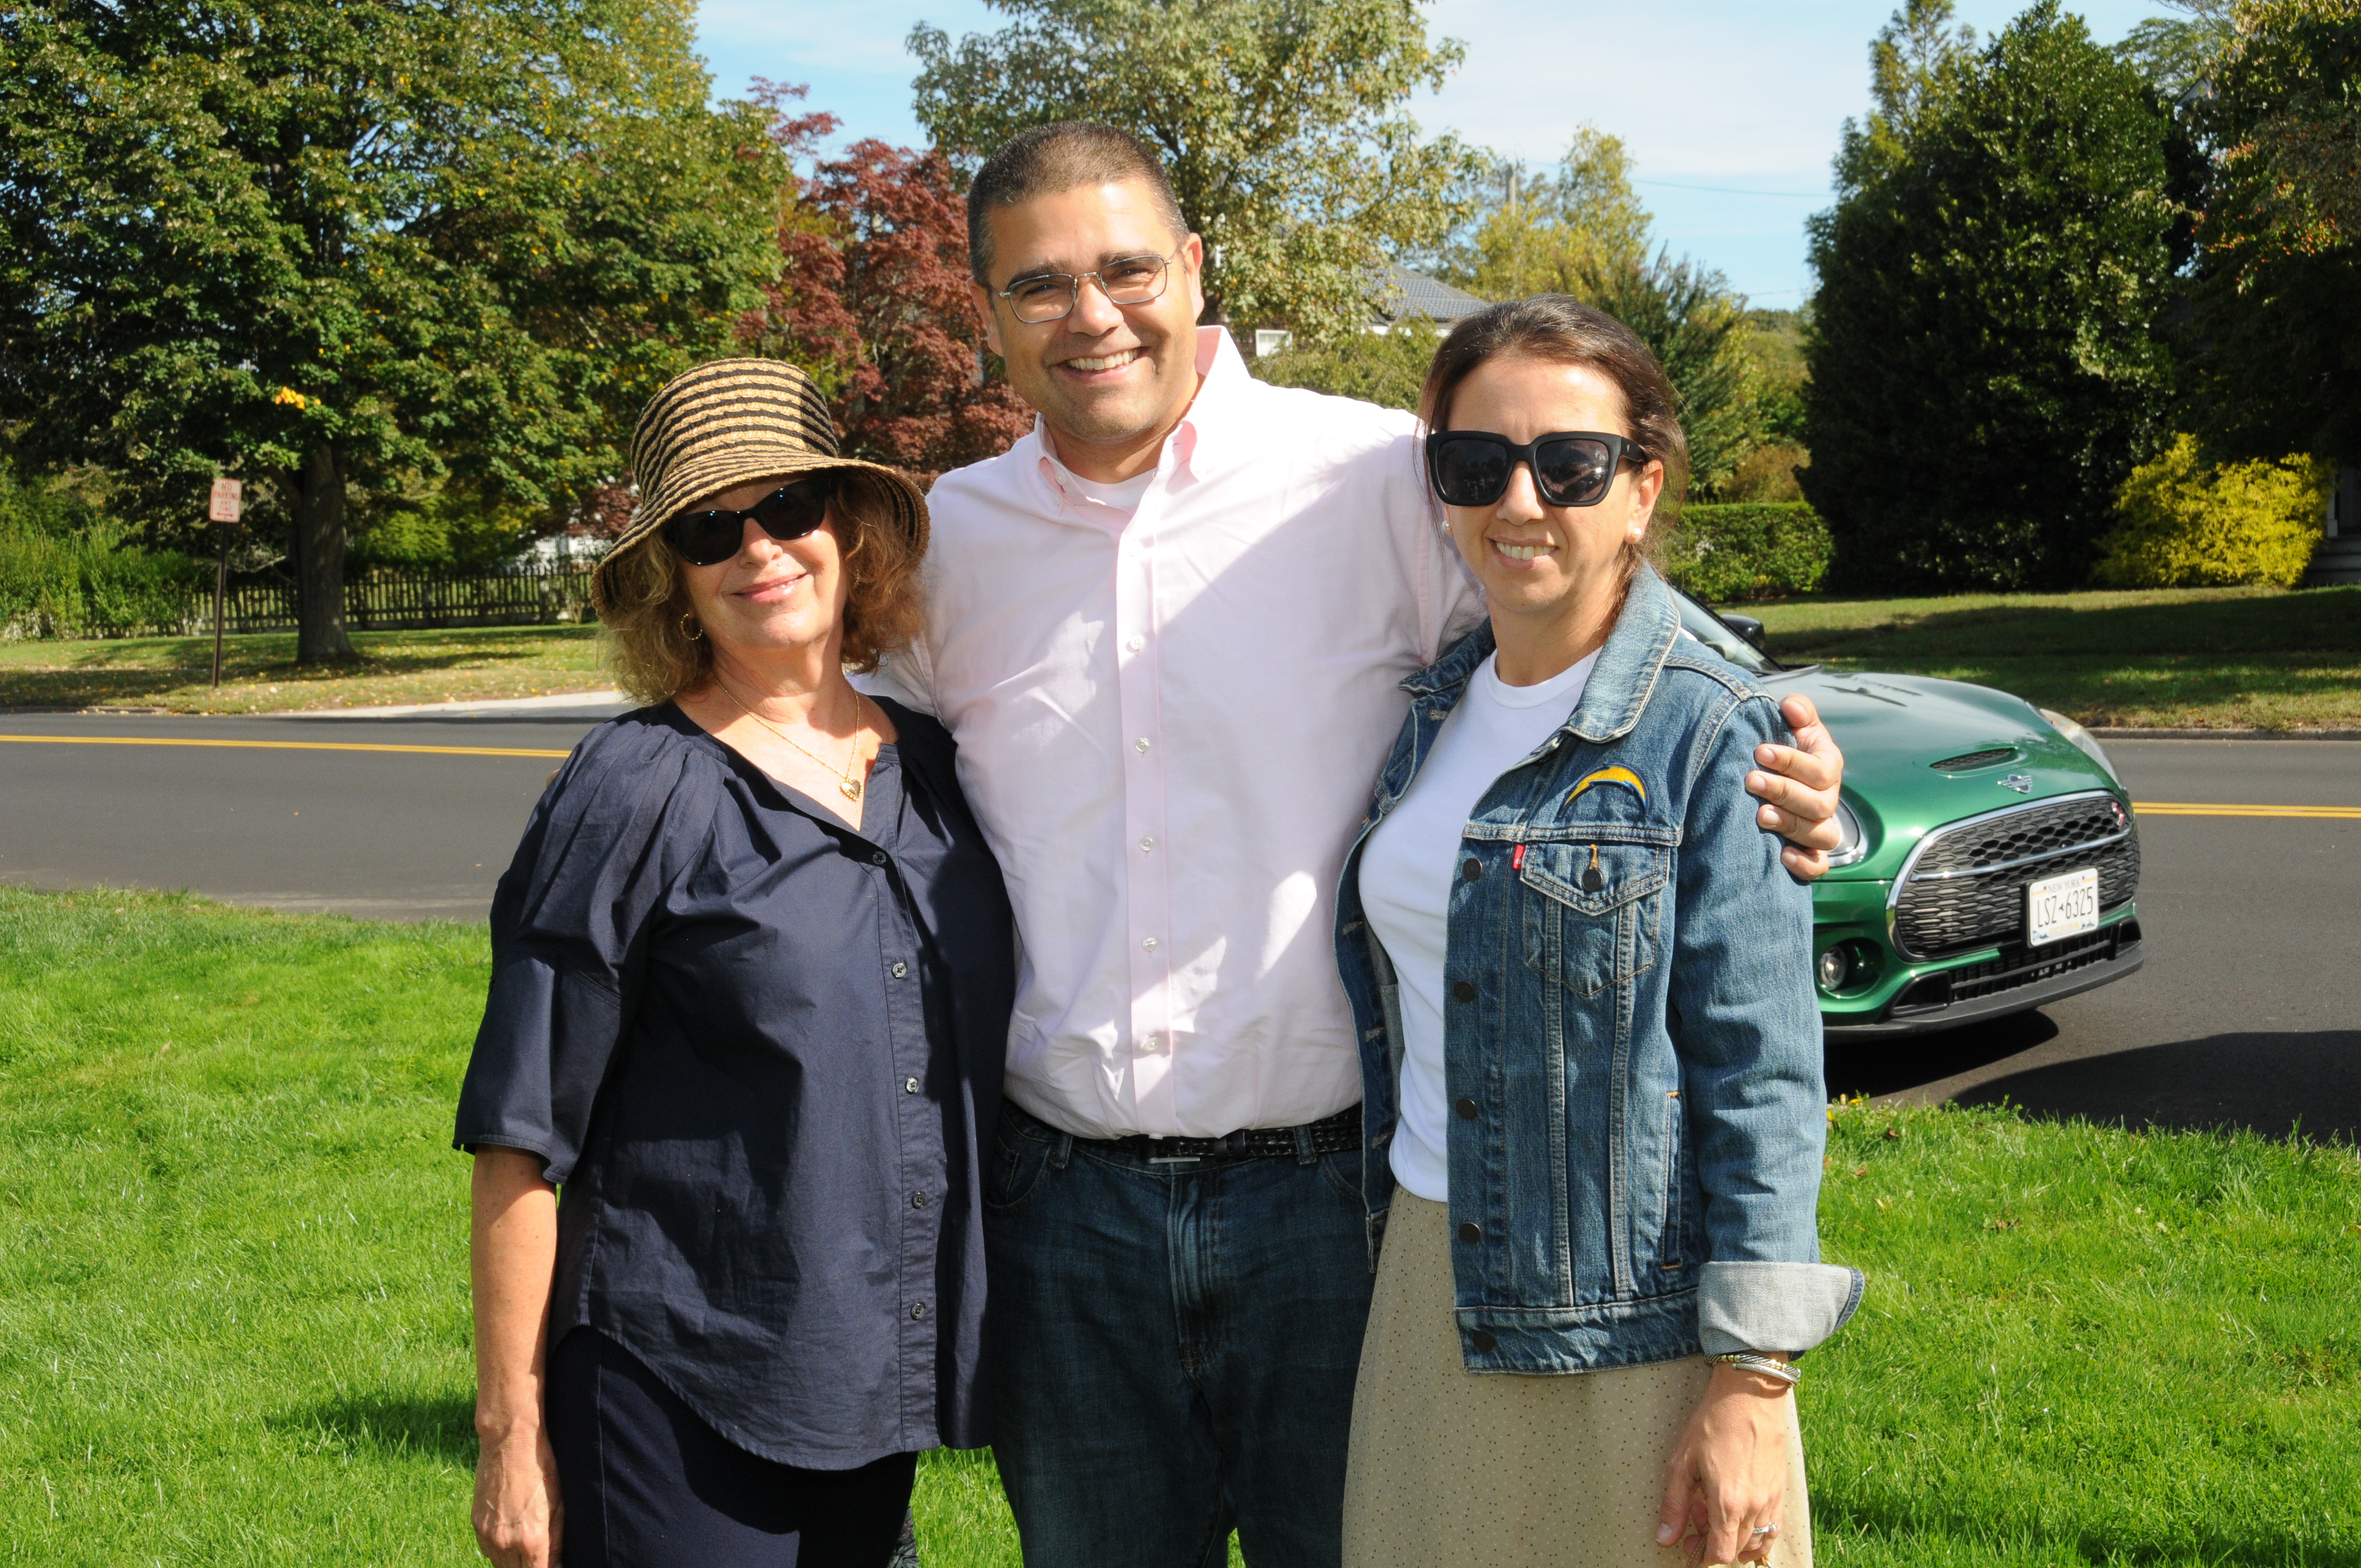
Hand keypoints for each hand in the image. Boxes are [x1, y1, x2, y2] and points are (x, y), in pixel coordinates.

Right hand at [473, 1422, 562, 1567]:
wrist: (509, 1442)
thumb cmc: (541, 1469)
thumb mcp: (558, 1505)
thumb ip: (556, 1541)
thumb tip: (558, 1564)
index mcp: (531, 1539)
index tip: (555, 1565)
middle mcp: (505, 1542)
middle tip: (541, 1557)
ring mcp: (487, 1535)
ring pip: (500, 1566)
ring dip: (514, 1564)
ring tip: (528, 1549)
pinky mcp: (476, 1525)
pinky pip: (488, 1551)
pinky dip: (499, 1552)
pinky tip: (511, 1540)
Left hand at [1657, 1365, 1791, 1564]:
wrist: (1750, 1396)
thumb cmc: (1713, 1424)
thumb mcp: (1683, 1463)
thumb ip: (1674, 1505)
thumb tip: (1665, 1538)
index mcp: (1728, 1503)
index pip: (1720, 1554)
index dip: (1703, 1559)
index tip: (1689, 1551)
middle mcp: (1754, 1508)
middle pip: (1736, 1550)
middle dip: (1712, 1546)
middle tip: (1693, 1528)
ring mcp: (1771, 1500)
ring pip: (1757, 1542)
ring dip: (1735, 1541)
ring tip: (1714, 1518)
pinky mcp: (1781, 1491)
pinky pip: (1773, 1528)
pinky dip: (1757, 1533)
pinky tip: (1740, 1517)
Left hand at [1747, 693, 1843, 881]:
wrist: (1774, 776)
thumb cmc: (1784, 747)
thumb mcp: (1793, 726)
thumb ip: (1797, 712)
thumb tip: (1790, 706)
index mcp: (1827, 767)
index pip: (1819, 769)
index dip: (1792, 762)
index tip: (1760, 751)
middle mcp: (1828, 799)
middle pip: (1819, 804)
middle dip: (1784, 791)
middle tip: (1751, 780)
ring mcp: (1820, 827)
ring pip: (1820, 834)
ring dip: (1790, 825)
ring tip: (1760, 815)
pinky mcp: (1810, 851)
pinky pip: (1819, 865)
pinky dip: (1805, 864)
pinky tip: (1783, 856)